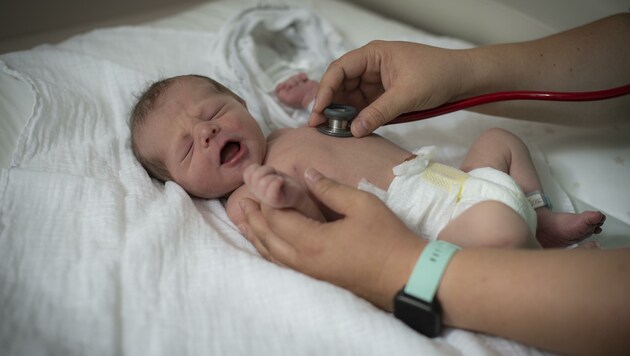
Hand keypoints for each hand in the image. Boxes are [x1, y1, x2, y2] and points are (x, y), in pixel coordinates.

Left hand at [239, 168, 425, 310]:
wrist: (407, 277)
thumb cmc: (388, 238)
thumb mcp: (362, 205)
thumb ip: (329, 188)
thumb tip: (305, 172)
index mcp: (311, 241)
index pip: (275, 216)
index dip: (265, 196)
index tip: (260, 178)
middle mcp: (302, 261)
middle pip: (266, 236)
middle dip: (252, 216)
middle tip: (242, 198)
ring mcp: (308, 274)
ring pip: (271, 254)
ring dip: (256, 234)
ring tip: (245, 219)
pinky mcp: (316, 279)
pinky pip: (282, 263)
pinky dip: (268, 249)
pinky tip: (268, 243)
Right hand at [310, 41, 471, 136]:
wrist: (462, 80)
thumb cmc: (437, 75)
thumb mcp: (407, 95)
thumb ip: (380, 112)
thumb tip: (354, 130)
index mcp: (373, 55)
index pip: (340, 69)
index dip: (326, 90)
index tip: (319, 110)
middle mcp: (369, 67)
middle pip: (340, 85)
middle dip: (329, 105)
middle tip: (318, 127)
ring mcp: (374, 83)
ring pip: (349, 99)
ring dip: (340, 115)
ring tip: (332, 132)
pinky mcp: (381, 97)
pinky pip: (362, 108)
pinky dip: (354, 120)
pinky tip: (348, 132)